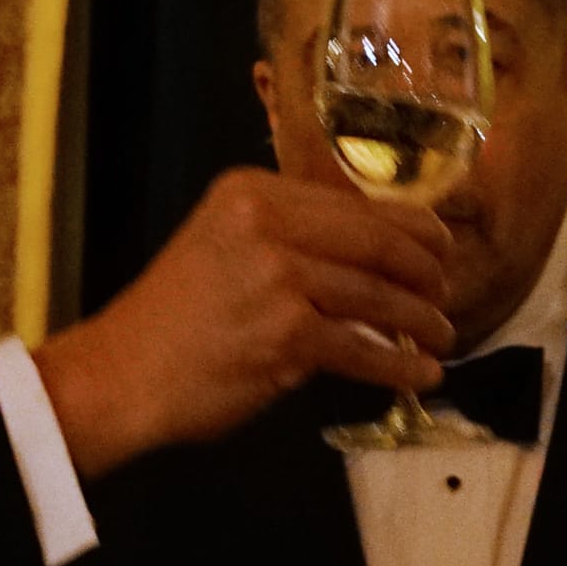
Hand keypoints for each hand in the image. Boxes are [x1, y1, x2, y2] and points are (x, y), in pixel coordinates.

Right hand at [29, 167, 451, 473]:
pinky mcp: (286, 333)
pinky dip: (399, 365)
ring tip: (441, 336)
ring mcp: (278, 277)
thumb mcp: (224, 244)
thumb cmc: (174, 318)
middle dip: (425, 272)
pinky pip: (364, 348)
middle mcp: (266, 222)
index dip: (411, 228)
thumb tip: (374, 253)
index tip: (439, 248)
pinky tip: (420, 374)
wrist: (120, 373)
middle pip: (378, 241)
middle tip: (446, 294)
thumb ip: (289, 237)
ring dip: (421, 321)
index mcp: (253, 191)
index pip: (356, 203)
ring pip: (378, 295)